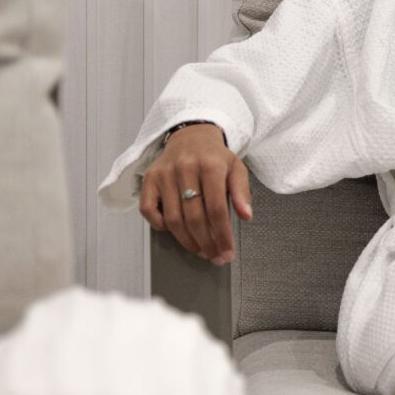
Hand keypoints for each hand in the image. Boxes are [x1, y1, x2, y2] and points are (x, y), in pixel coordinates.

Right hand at [138, 124, 252, 265]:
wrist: (191, 137)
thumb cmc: (215, 157)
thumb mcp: (236, 168)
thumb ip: (242, 192)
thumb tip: (246, 216)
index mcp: (210, 166)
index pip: (216, 208)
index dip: (222, 234)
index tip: (227, 251)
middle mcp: (185, 169)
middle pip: (194, 217)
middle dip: (206, 242)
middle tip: (214, 256)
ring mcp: (164, 175)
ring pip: (172, 218)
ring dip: (186, 240)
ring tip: (200, 250)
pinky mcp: (148, 179)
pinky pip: (148, 210)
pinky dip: (160, 226)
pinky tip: (174, 232)